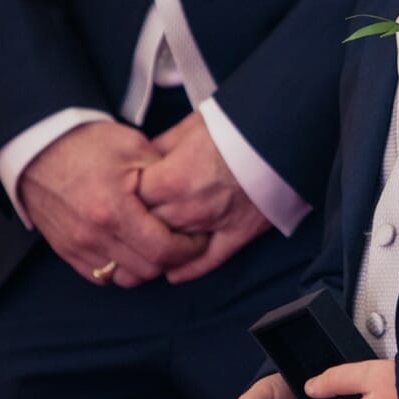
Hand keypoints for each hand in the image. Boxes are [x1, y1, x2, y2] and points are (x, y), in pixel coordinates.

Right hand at [19, 121, 207, 286]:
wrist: (38, 144)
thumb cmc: (87, 143)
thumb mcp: (135, 148)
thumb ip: (164, 178)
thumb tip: (187, 201)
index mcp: (113, 210)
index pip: (163, 251)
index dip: (189, 249)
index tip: (198, 237)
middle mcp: (92, 235)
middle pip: (147, 270)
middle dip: (172, 259)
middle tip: (183, 241)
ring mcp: (75, 246)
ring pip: (124, 278)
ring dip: (146, 267)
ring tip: (157, 244)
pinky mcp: (64, 249)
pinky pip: (100, 276)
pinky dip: (120, 268)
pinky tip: (131, 248)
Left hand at [137, 111, 270, 282]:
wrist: (280, 132)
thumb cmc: (234, 125)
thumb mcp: (188, 127)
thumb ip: (159, 149)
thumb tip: (140, 160)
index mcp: (171, 180)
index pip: (130, 202)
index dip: (122, 200)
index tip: (118, 198)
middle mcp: (188, 208)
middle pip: (147, 229)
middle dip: (135, 227)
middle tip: (126, 226)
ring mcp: (215, 224)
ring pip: (173, 249)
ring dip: (156, 251)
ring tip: (142, 253)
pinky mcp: (240, 232)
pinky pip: (209, 260)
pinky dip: (189, 269)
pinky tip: (173, 273)